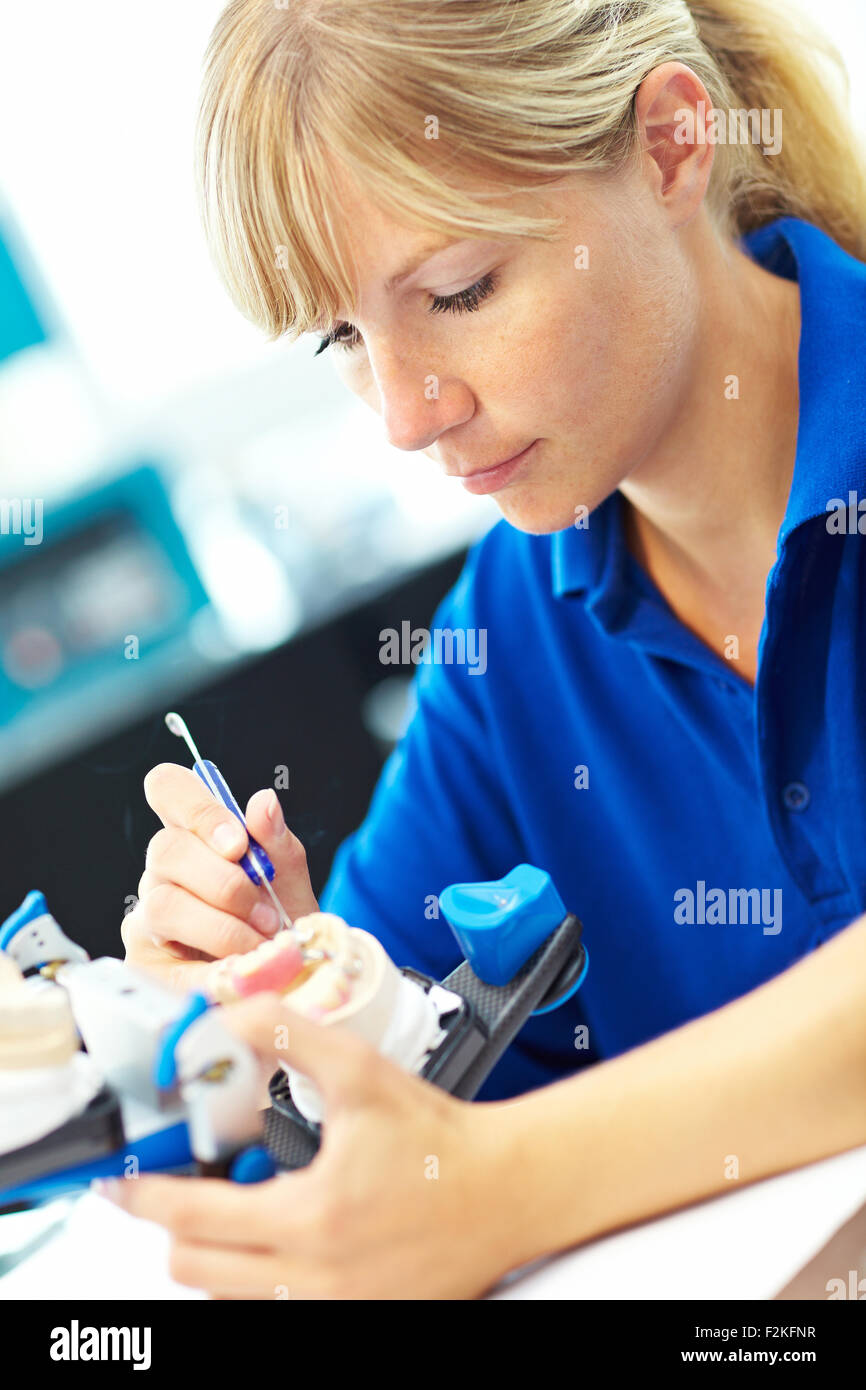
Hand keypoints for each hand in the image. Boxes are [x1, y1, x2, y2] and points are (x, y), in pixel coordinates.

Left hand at [95, 994, 527, 1298]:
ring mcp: (334, 1309)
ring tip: (246, 1203)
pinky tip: (287, 1230)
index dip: (143, 1197)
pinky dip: (261, 1273)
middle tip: (192, 1184)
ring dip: (220, 1251)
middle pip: (195, 1270)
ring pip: (229, 1294)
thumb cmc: (442, 1138)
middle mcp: (316, 1279)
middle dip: (178, 1225)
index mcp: (312, 1217)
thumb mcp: (360, 1072)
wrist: (507, 1190)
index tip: (122, 1184)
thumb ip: (286, 1035)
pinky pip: (274, 1307)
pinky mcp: (354, 1320)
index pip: (190, 1219)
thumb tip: (226, 1020)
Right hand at [122, 764, 318, 992]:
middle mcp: (162, 871)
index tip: (238, 844)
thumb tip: (263, 802)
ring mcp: (146, 917)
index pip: (168, 788)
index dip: (198, 809)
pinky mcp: (144, 965)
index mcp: (195, 836)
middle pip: (165, 849)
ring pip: (163, 905)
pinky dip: (213, 969)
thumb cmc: (281, 922)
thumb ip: (277, 843)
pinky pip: (167, 963)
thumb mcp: (290, 881)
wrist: (288, 979)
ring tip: (260, 945)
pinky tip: (241, 972)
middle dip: (224, 883)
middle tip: (267, 912)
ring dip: (222, 928)